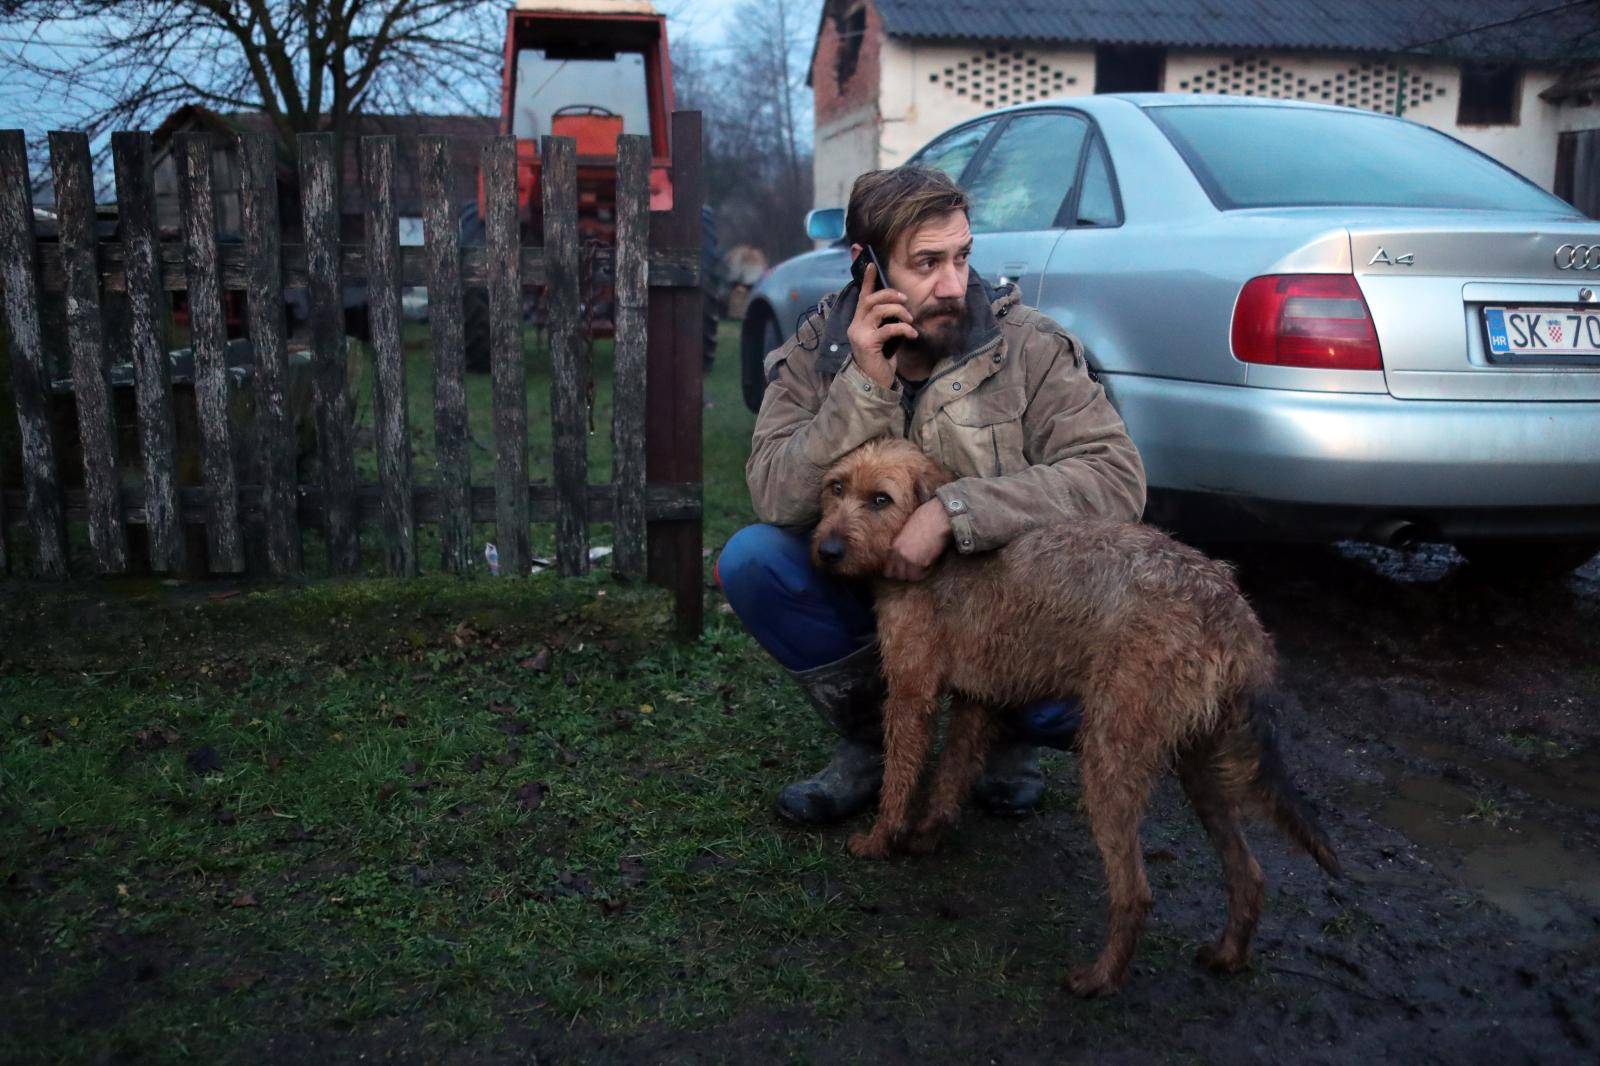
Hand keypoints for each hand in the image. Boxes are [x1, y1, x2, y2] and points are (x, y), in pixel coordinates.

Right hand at [846, 262, 917, 389]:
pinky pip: (888, 328)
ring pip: (879, 310)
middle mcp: (855, 325)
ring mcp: (859, 334)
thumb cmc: (881, 359)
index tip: (871, 264)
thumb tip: (900, 307)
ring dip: (899, 311)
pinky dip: (904, 328)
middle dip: (890, 295)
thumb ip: (886, 322)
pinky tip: (912, 334)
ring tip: (910, 320)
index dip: (868, 280)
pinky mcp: (868, 344)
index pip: (862, 296)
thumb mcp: (884, 336)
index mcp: (858, 322)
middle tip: (905, 300)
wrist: (874, 382)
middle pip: (871, 299)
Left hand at [885, 498, 951, 580]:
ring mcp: (908, 559)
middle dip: (907, 574)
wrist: (937, 517)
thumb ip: (902, 547)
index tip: (903, 570)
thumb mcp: (906, 533)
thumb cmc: (925, 520)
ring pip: (909, 577)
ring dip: (916, 574)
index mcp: (893, 546)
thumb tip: (904, 559)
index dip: (896, 572)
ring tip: (924, 566)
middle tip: (916, 569)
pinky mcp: (920, 562)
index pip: (887, 570)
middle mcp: (898, 554)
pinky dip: (926, 572)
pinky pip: (921, 575)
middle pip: (898, 576)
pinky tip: (931, 564)